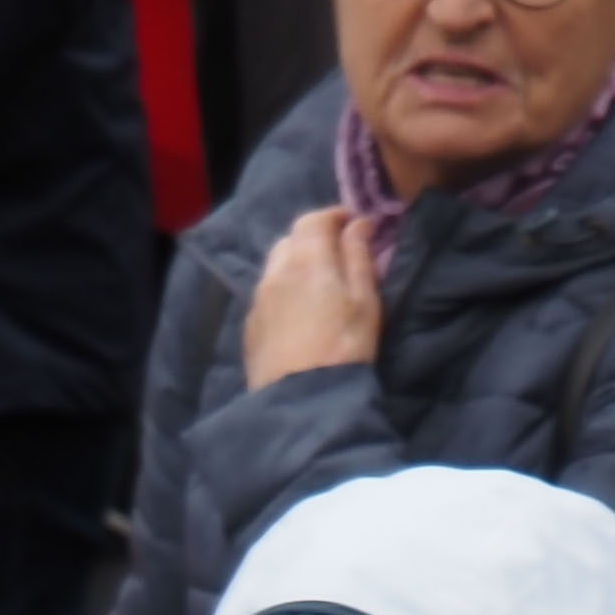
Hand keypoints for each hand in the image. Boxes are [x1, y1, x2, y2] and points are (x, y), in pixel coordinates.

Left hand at [241, 208, 382, 385]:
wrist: (302, 399)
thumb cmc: (344, 345)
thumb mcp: (364, 300)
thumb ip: (359, 256)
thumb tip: (358, 223)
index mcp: (306, 259)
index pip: (314, 220)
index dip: (334, 216)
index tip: (353, 222)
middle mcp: (275, 271)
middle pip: (290, 240)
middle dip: (313, 238)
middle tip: (337, 252)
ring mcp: (258, 299)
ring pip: (275, 267)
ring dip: (295, 264)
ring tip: (317, 282)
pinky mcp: (251, 326)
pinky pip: (266, 294)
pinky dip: (283, 290)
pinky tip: (297, 311)